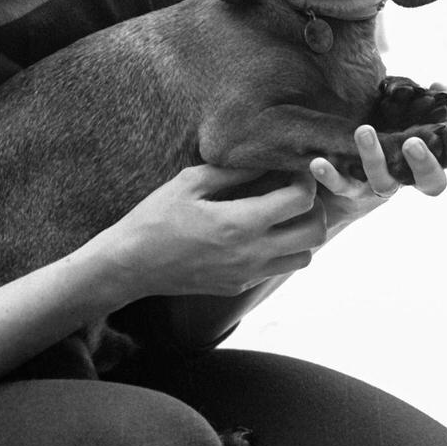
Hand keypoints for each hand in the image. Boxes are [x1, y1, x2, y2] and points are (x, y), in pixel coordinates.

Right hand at [104, 163, 327, 300]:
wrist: (132, 264)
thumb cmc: (155, 217)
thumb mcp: (189, 183)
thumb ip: (232, 172)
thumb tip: (265, 159)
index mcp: (239, 223)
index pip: (300, 201)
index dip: (305, 179)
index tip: (292, 168)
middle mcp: (251, 254)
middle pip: (314, 233)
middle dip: (314, 207)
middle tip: (295, 191)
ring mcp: (247, 274)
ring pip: (303, 258)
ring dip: (302, 234)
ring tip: (281, 214)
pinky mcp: (239, 286)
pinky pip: (277, 269)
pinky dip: (281, 250)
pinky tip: (258, 231)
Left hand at [309, 100, 446, 235]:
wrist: (346, 164)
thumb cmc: (384, 127)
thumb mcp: (405, 108)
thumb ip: (424, 97)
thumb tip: (440, 85)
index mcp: (429, 154)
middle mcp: (409, 175)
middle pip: (431, 182)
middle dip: (425, 164)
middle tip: (413, 143)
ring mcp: (381, 184)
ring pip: (384, 182)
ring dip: (374, 158)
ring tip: (363, 131)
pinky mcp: (351, 190)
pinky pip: (341, 186)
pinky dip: (330, 176)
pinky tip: (318, 161)